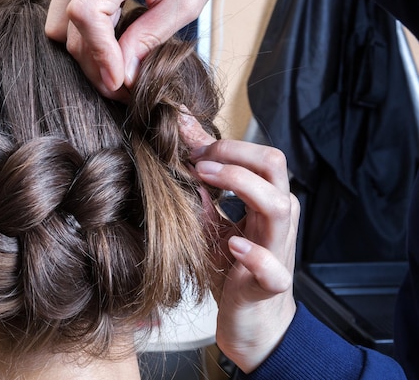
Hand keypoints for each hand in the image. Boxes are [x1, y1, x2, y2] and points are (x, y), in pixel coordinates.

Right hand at [45, 0, 226, 98]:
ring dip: (87, 53)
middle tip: (127, 88)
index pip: (88, 12)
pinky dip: (82, 35)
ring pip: (60, 24)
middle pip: (73, 27)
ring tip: (119, 67)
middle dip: (97, 65)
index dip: (100, 54)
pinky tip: (111, 42)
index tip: (119, 82)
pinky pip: (63, 12)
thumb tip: (124, 75)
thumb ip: (153, 33)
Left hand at [179, 113, 299, 372]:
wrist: (250, 321)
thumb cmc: (232, 267)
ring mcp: (278, 250)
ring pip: (278, 206)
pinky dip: (254, 254)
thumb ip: (203, 185)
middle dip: (235, 154)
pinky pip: (271, 267)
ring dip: (242, 186)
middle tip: (198, 160)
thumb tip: (182, 138)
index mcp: (266, 200)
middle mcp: (277, 219)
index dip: (225, 145)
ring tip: (206, 179)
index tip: (188, 146)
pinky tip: (232, 246)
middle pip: (275, 166)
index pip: (260, 156)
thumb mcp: (213, 220)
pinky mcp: (272, 284)